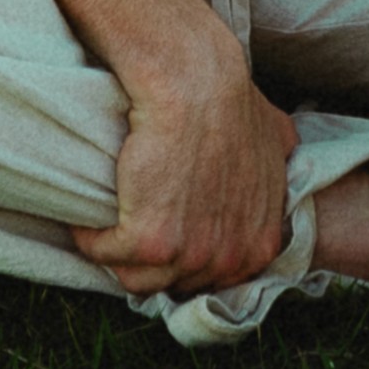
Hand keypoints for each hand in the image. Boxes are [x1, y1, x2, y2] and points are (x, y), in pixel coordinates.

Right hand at [77, 49, 298, 296]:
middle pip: (173, 282)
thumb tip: (281, 155)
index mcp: (260, 246)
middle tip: (128, 225)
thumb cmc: (231, 102)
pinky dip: (90, 237)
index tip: (163, 232)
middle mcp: (230, 260)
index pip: (212, 277)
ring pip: (137, 279)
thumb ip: (278, 161)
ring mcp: (191, 254)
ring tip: (105, 224)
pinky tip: (87, 215)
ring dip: (115, 254)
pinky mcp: (150, 242)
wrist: (196, 86)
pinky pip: (105, 255)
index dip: (184, 255)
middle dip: (149, 258)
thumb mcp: (275, 137)